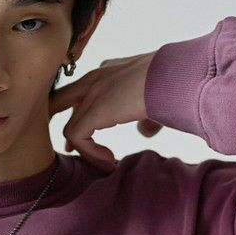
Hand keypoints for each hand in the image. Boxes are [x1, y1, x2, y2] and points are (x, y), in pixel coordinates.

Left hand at [48, 51, 163, 170]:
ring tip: (105, 162)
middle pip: (61, 101)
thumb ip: (144, 116)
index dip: (79, 116)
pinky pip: (76, 136)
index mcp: (108, 72)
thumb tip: (143, 131)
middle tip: (68, 149)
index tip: (84, 140)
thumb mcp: (154, 100)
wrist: (176, 77)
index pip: (81, 93)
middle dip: (59, 125)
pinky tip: (109, 159)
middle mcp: (95, 78)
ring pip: (70, 126)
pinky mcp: (93, 109)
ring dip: (85, 150)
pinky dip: (90, 153)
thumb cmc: (173, 84)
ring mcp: (92, 92)